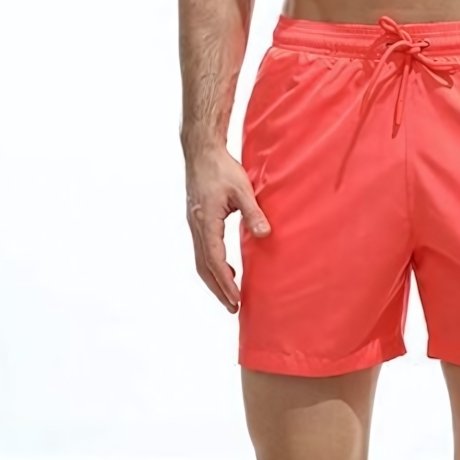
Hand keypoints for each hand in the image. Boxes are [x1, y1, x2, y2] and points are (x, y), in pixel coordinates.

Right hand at [185, 147, 270, 312]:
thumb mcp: (242, 189)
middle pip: (203, 267)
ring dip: (214, 279)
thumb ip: (253, 212)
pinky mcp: (196, 219)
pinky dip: (211, 264)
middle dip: (218, 289)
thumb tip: (265, 235)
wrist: (201, 151)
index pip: (214, 260)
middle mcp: (196, 226)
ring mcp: (194, 223)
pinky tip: (224, 266)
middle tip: (233, 308)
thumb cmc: (221, 168)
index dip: (225, 282)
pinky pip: (202, 249)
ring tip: (229, 294)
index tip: (235, 299)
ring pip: (200, 260)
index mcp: (206, 222)